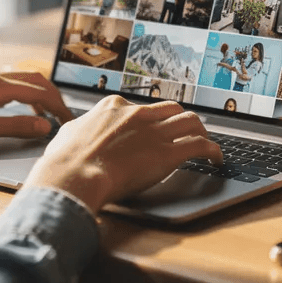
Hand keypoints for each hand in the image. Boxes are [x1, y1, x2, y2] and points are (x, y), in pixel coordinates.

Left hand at [0, 71, 72, 148]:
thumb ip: (14, 127)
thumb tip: (44, 126)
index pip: (40, 92)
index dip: (58, 107)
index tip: (69, 121)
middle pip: (34, 81)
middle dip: (53, 97)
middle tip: (63, 116)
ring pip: (20, 80)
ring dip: (38, 95)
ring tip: (45, 114)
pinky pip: (8, 84)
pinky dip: (22, 94)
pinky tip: (17, 106)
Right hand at [23, 96, 222, 213]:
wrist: (74, 176)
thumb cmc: (65, 161)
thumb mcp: (68, 135)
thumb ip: (79, 130)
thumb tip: (75, 132)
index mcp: (114, 108)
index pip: (142, 107)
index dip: (152, 119)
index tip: (154, 127)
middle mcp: (138, 115)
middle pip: (172, 109)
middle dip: (181, 120)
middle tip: (185, 133)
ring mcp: (154, 133)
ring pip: (191, 121)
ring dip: (201, 131)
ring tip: (204, 142)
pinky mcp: (167, 154)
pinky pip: (200, 145)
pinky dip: (212, 150)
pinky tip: (216, 158)